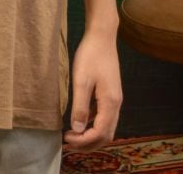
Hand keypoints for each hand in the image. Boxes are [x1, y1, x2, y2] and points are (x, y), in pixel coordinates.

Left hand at [63, 29, 121, 151]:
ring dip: (91, 137)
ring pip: (107, 128)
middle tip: (68, 143)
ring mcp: (115, 100)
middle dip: (88, 144)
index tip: (66, 138)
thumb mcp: (81, 81)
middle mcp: (116, 105)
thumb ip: (80, 107)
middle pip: (106, 135)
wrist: (102, 37)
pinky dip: (94, 127)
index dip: (83, 140)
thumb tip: (77, 130)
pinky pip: (105, 118)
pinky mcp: (110, 95)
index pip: (100, 133)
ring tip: (72, 137)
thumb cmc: (90, 56)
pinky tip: (80, 123)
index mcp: (111, 103)